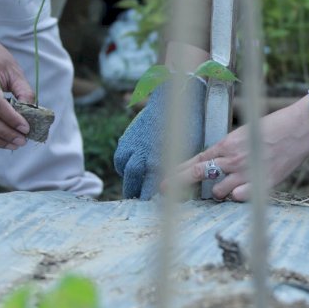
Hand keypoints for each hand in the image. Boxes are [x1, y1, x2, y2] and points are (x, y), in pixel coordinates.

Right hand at [114, 77, 206, 198]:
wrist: (171, 101)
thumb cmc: (186, 125)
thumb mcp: (187, 150)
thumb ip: (179, 169)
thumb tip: (178, 186)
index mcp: (159, 161)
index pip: (151, 189)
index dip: (153, 199)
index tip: (157, 206)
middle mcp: (142, 155)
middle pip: (134, 183)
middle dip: (137, 193)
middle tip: (141, 200)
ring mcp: (132, 146)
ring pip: (124, 170)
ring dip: (128, 179)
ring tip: (134, 186)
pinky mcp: (126, 138)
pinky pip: (120, 158)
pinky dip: (124, 165)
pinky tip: (131, 169)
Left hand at [164, 98, 308, 200]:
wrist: (300, 128)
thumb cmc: (274, 128)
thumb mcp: (245, 134)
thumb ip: (228, 150)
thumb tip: (213, 163)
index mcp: (227, 144)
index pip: (196, 160)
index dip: (178, 171)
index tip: (164, 181)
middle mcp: (233, 159)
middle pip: (199, 175)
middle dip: (179, 183)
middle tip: (165, 191)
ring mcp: (247, 172)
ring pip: (218, 192)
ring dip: (218, 192)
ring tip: (225, 187)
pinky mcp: (262, 184)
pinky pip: (240, 198)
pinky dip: (238, 197)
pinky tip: (243, 191)